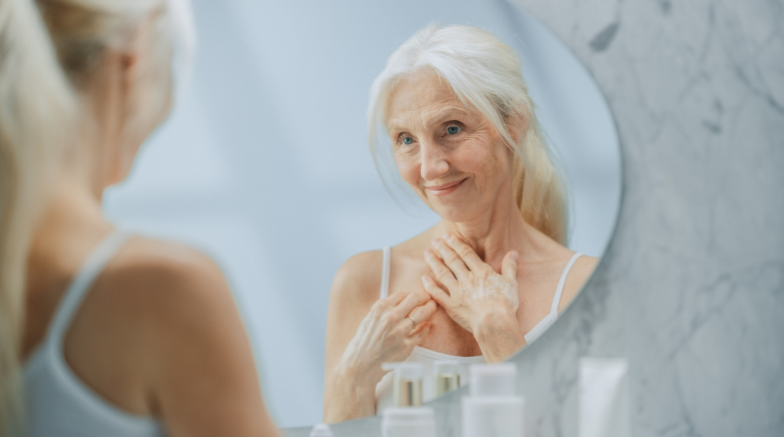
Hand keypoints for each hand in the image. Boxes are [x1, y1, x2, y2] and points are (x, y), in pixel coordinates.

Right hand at [336, 290, 436, 386]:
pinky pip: (422, 333)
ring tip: (433, 307)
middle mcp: (391, 317)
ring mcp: (400, 331)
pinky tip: (427, 326)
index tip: (417, 295)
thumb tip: (400, 302)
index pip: (403, 294)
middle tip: (429, 298)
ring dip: (430, 308)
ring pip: (423, 314)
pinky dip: (427, 328)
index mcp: (381, 308)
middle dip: (425, 296)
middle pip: (415, 299)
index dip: (412, 293)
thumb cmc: (363, 344)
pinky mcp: (406, 345)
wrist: (359, 365)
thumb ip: (384, 310)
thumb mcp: (369, 319)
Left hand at [421, 234, 525, 361]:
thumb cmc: (505, 305)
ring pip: (442, 273)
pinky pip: (437, 294)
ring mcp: (457, 292)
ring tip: (426, 253)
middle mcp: (467, 279)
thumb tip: (514, 253)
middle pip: (452, 261)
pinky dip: (430, 286)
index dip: (456, 244)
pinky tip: (424, 279)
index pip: (466, 254)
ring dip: (434, 262)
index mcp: (481, 272)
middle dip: (442, 249)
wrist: (495, 324)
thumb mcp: (511, 283)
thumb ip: (510, 267)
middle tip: (434, 241)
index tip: (447, 236)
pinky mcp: (451, 306)